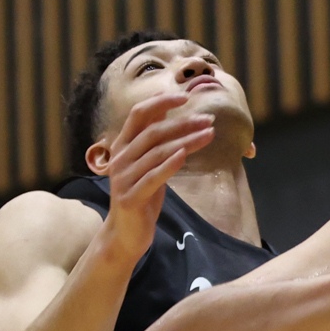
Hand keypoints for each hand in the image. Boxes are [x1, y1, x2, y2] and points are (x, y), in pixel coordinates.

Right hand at [99, 93, 215, 255]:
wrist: (125, 233)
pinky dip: (169, 164)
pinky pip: (152, 177)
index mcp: (122, 146)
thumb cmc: (141, 194)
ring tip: (209, 135)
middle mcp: (119, 158)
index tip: (185, 96)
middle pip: (153, 132)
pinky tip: (185, 155)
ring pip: (157, 153)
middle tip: (209, 120)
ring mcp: (123, 178)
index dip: (160, 102)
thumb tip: (163, 110)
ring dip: (186, 141)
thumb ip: (152, 140)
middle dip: (183, 123)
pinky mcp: (131, 197)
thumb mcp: (147, 163)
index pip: (138, 114)